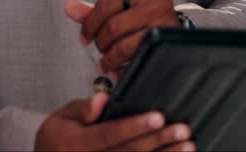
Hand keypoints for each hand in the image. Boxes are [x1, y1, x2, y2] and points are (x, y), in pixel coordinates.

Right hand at [35, 92, 193, 151]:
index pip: (110, 134)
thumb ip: (83, 108)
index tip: (158, 117)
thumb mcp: (62, 117)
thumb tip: (102, 99)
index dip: (135, 126)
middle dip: (158, 140)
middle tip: (182, 129)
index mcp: (77, 144)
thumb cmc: (57, 138)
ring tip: (187, 146)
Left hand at [65, 0, 178, 73]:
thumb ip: (94, 11)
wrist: (174, 35)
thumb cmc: (144, 22)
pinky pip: (137, 61)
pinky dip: (123, 69)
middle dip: (102, 43)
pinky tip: (120, 69)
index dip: (90, 24)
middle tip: (101, 50)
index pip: (107, 4)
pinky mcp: (166, 46)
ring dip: (111, 59)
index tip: (85, 37)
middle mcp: (156, 5)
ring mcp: (164, 26)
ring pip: (125, 46)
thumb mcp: (121, 11)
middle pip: (114, 26)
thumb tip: (69, 6)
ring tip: (109, 62)